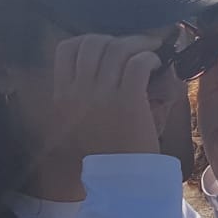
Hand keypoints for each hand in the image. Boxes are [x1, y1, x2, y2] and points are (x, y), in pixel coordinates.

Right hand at [51, 34, 162, 157]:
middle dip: (117, 38)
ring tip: (151, 50)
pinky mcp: (128, 101)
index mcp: (61, 96)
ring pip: (118, 48)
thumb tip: (93, 65)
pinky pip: (138, 63)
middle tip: (135, 45)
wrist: (119, 179)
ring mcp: (102, 95)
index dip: (89, 39)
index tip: (108, 46)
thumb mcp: (75, 121)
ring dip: (138, 43)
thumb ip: (76, 94)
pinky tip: (155, 64)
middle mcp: (77, 92)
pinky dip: (149, 57)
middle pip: (93, 42)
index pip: (67, 49)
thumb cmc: (103, 151)